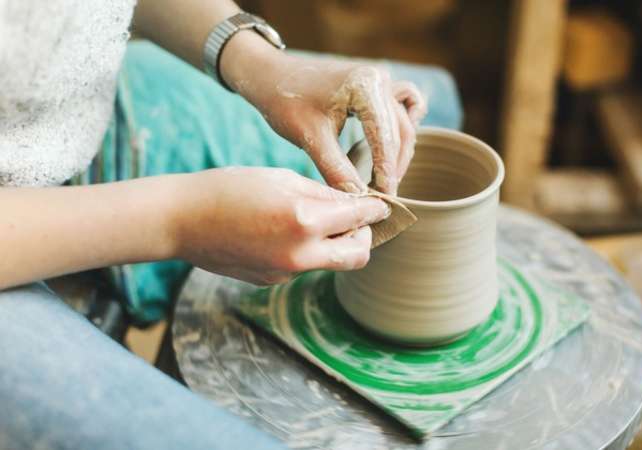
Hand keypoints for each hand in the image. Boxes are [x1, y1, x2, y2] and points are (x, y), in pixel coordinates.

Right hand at [174, 167, 389, 284]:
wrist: (181, 221)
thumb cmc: (228, 188)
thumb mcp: (281, 179)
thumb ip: (322, 194)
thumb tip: (353, 203)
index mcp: (305, 220)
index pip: (360, 217)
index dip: (376, 209)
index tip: (382, 205)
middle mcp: (301, 254)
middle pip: (358, 255)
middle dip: (365, 236)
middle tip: (358, 219)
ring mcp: (286, 272)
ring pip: (330, 262)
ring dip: (335, 244)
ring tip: (317, 220)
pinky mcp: (272, 280)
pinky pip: (303, 266)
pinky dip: (306, 250)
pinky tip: (282, 232)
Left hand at [223, 45, 426, 194]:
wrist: (269, 75)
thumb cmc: (285, 101)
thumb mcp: (310, 139)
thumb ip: (336, 170)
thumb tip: (359, 199)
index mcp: (365, 86)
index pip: (386, 137)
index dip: (387, 171)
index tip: (385, 198)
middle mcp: (379, 79)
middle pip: (401, 130)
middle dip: (394, 165)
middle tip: (384, 194)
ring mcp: (380, 80)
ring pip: (405, 121)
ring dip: (399, 151)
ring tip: (385, 177)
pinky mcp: (375, 86)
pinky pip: (404, 105)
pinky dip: (402, 126)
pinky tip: (391, 146)